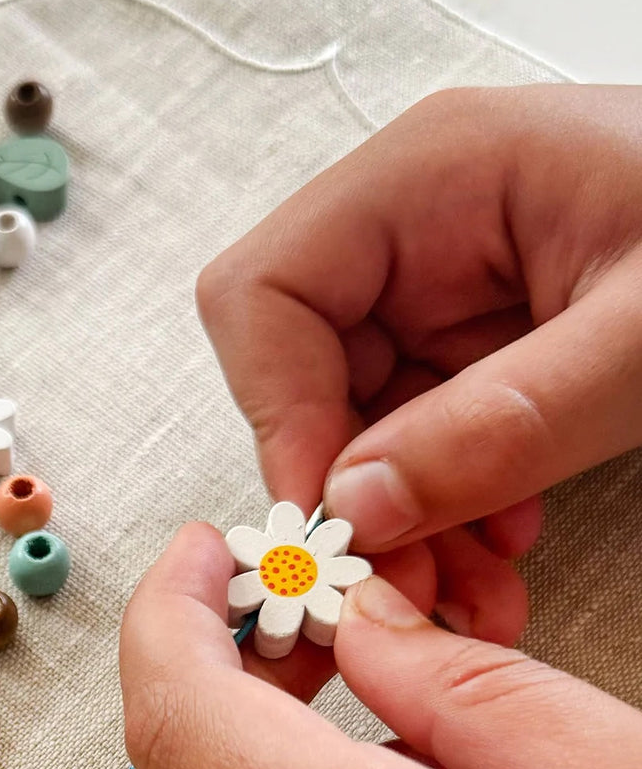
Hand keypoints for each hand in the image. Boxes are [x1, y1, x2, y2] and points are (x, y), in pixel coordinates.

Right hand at [196, 85, 641, 644]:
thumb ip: (504, 423)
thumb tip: (360, 508)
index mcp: (428, 177)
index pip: (264, 294)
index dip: (274, 411)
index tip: (330, 515)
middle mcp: (412, 231)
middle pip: (300, 375)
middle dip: (347, 495)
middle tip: (401, 585)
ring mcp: (439, 288)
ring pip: (354, 425)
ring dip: (398, 522)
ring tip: (468, 591)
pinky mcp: (472, 340)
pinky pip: (416, 438)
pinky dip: (443, 507)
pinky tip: (498, 546)